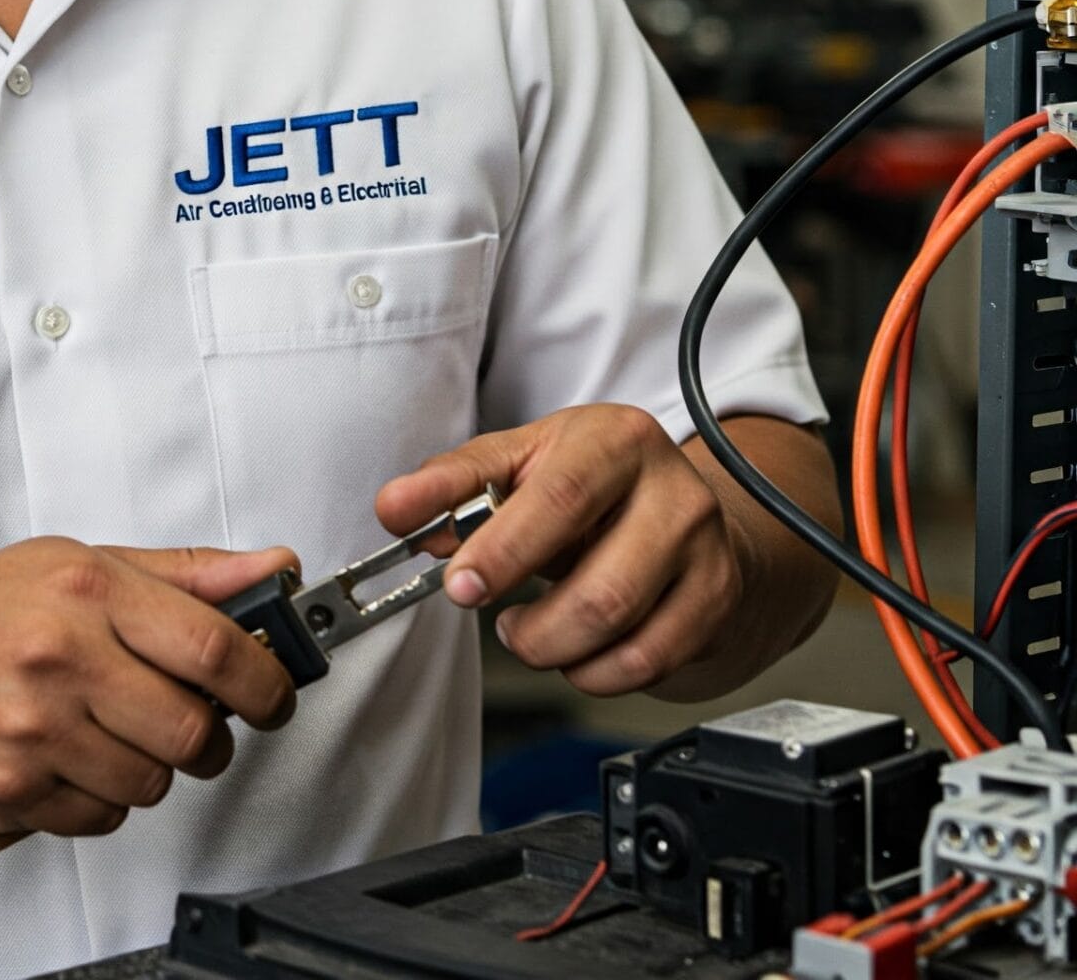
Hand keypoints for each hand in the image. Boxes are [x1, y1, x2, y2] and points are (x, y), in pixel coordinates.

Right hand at [0, 538, 298, 839]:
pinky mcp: (10, 791)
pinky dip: (101, 799)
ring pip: (151, 784)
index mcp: (86, 591)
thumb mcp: (81, 564)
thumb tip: (271, 568)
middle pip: (192, 731)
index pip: (214, 648)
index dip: (267, 682)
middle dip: (209, 738)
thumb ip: (185, 573)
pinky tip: (72, 757)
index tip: (275, 693)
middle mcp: (59, 656)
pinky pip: (101, 819)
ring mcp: (32, 729)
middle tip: (192, 721)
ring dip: (150, 768)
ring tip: (113, 730)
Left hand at [376, 403, 751, 696]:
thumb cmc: (591, 484)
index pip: (558, 498)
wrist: (684, 510)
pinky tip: (574, 650)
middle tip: (491, 620)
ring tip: (526, 632)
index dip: (503, 550)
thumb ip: (455, 484)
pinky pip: (648, 664)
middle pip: (600, 584)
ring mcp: (703, 553)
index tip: (459, 586)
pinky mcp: (715, 604)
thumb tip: (396, 508)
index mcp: (616, 438)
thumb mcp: (522, 461)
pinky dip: (594, 672)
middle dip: (531, 624)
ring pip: (623, 632)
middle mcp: (673, 492)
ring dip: (554, 648)